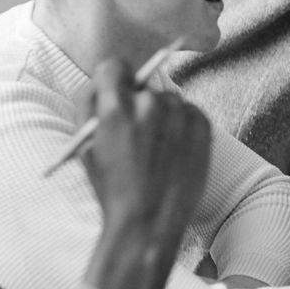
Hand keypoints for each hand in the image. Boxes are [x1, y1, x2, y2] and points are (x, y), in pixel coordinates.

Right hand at [80, 60, 212, 288]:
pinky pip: (190, 113)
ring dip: (163, 114)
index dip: (112, 79)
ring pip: (169, 100)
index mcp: (114, 107)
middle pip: (144, 86)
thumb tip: (101, 83)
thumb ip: (89, 109)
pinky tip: (174, 152)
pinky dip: (183, 126)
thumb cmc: (111, 189)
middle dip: (138, 102)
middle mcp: (149, 103)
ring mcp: (179, 113)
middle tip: (137, 130)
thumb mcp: (86, 147)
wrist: (149, 222)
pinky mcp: (203, 125)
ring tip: (157, 149)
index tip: (116, 92)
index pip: (114, 66)